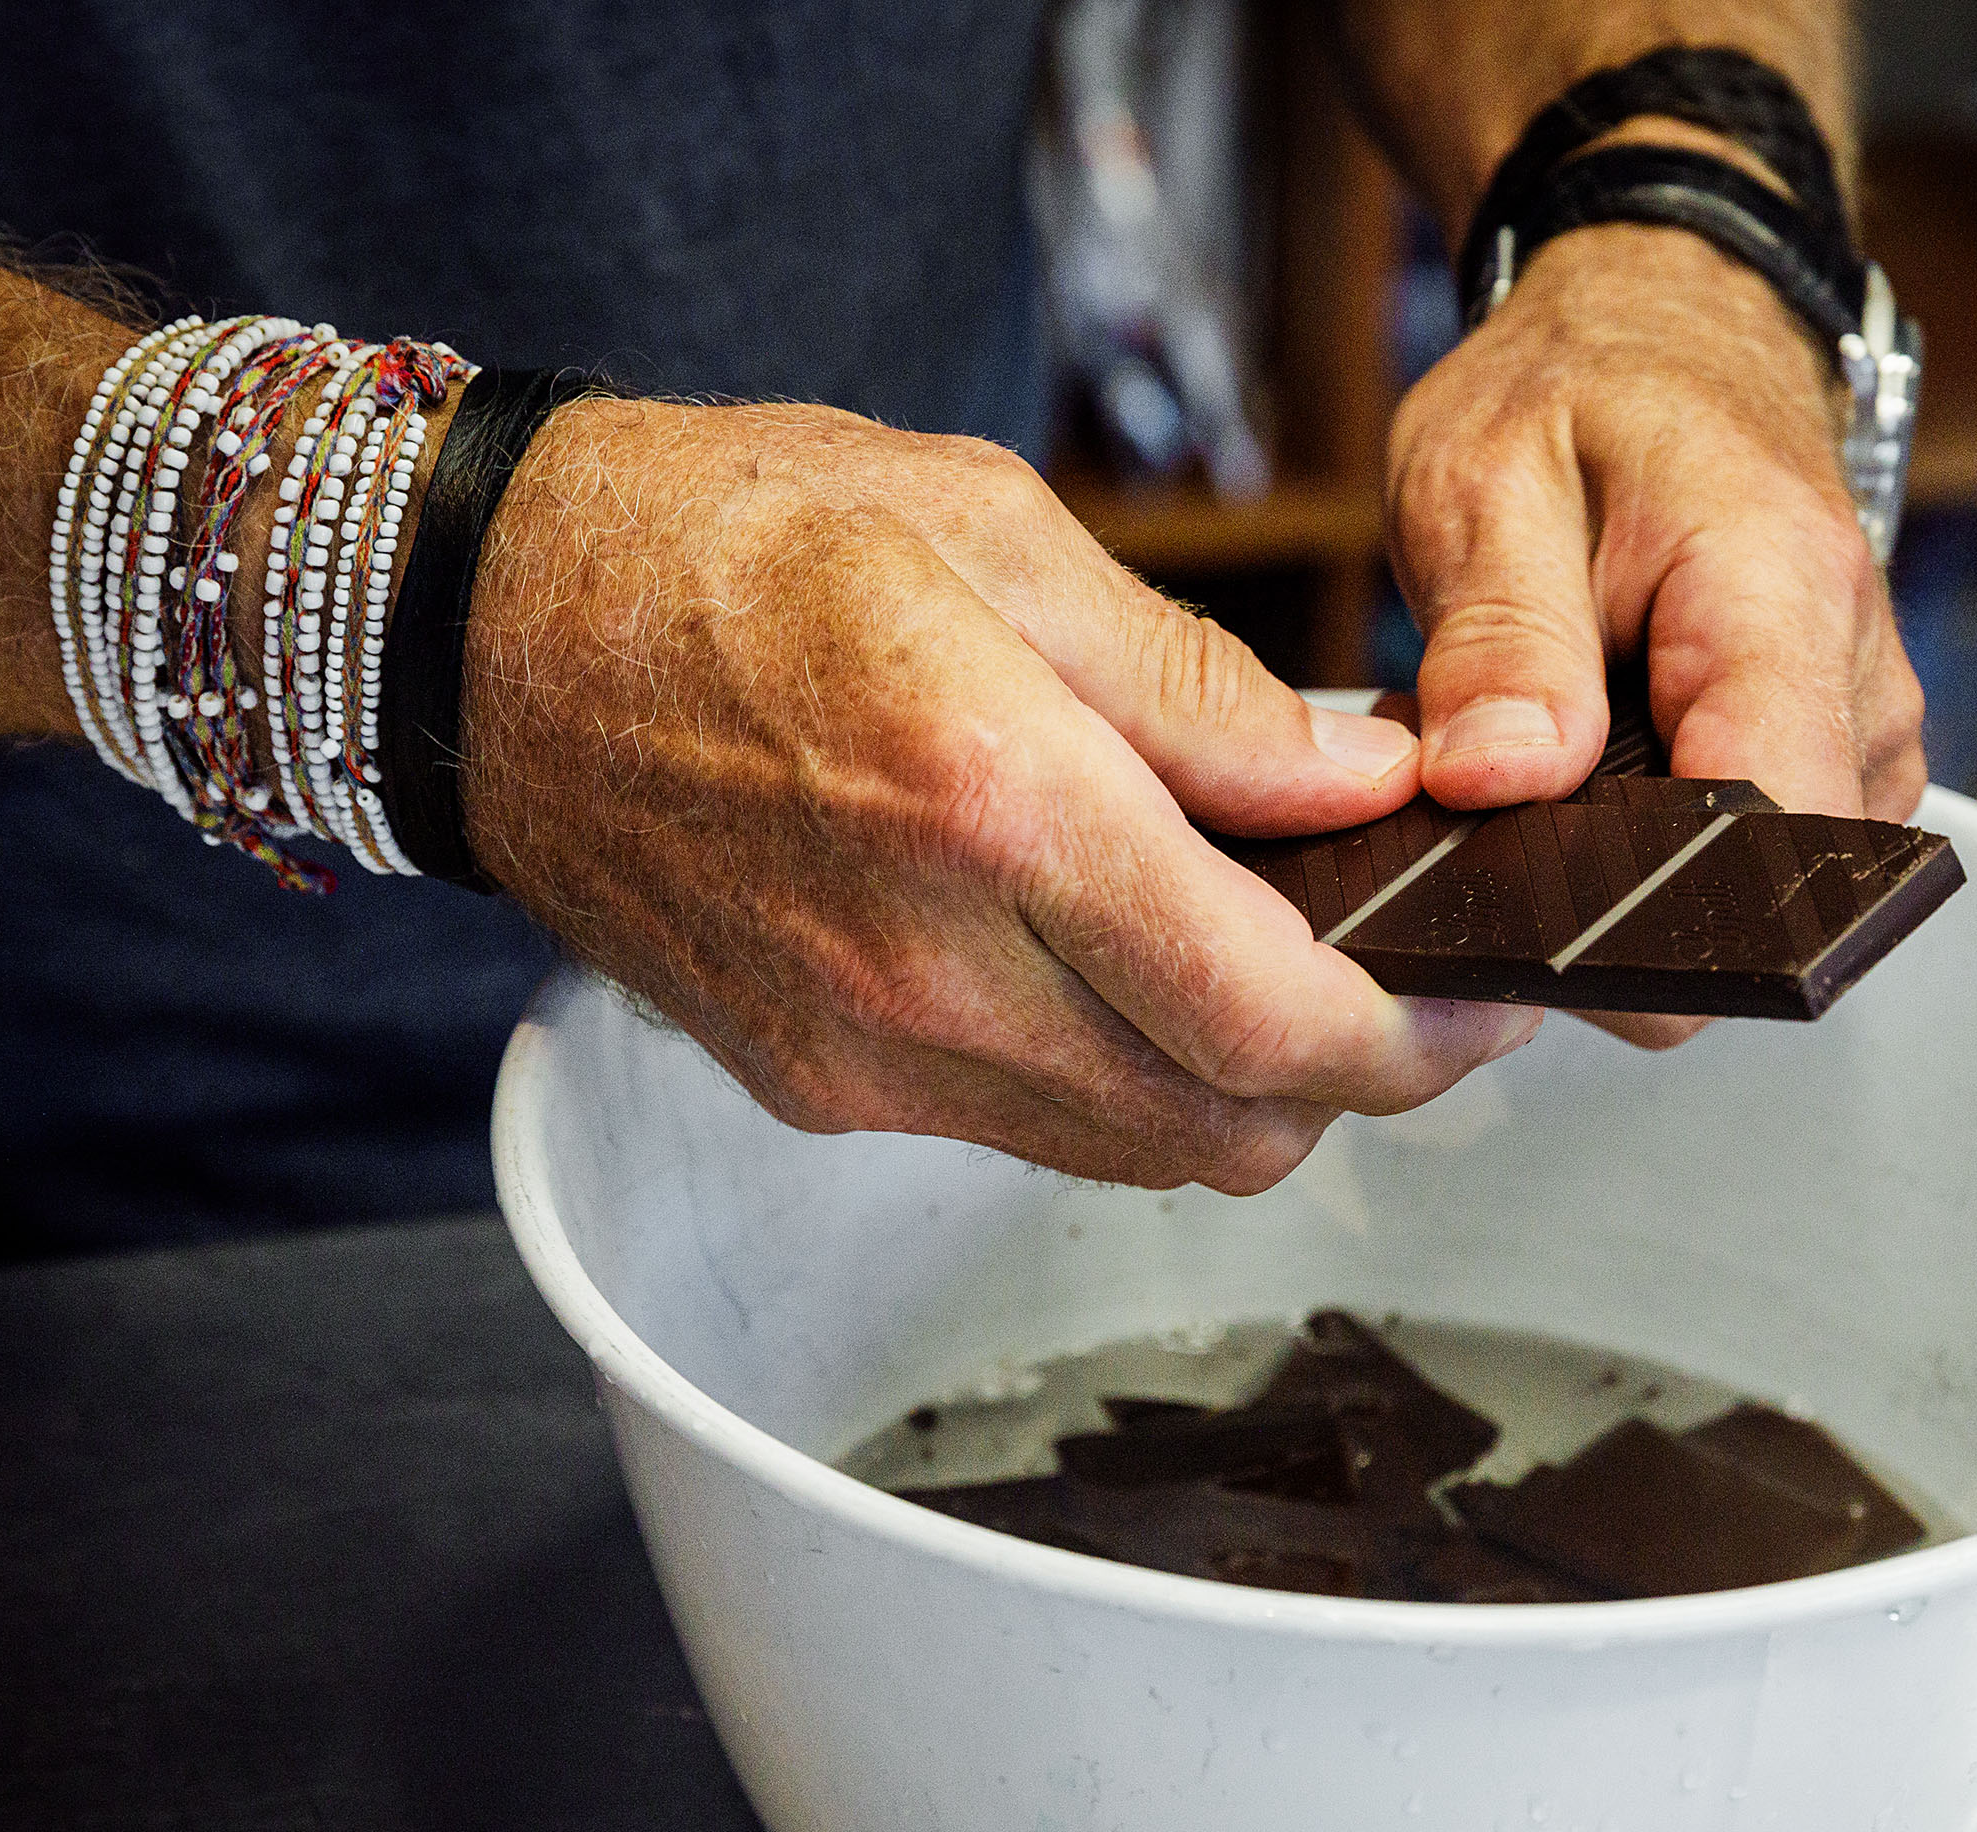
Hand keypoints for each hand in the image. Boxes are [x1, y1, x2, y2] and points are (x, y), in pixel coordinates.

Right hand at [459, 400, 1539, 1192]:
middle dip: (1359, 1080)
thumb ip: (1199, 692)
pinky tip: (1131, 980)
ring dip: (1244, 1091)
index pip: (1268, 1010)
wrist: (491, 635)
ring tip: (1284, 971)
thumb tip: (1364, 790)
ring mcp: (862, 1055)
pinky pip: (1030, 1134)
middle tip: (1416, 987)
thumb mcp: (993, 530)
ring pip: (1139, 1156)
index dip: (1416, 1033)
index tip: (1485, 996)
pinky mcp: (817, 1088)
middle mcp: (925, 971)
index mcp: (992, 806)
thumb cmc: (734, 540)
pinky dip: (1120, 1086)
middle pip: (1227, 1126)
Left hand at [1384, 222, 1927, 1043]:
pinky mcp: (1840, 757)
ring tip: (1544, 743)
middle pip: (1757, 881)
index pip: (1771, 831)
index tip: (1534, 900)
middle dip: (1608, 877)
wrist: (1668, 332)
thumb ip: (1499, 640)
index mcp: (1778, 597)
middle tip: (1499, 784)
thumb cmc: (1577, 392)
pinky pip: (1749, 844)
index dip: (1651, 907)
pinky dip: (1653, 824)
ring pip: (1746, 878)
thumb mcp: (1483, 481)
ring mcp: (1861, 728)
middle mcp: (1856, 679)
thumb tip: (1496, 782)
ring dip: (1622, 847)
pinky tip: (1595, 756)